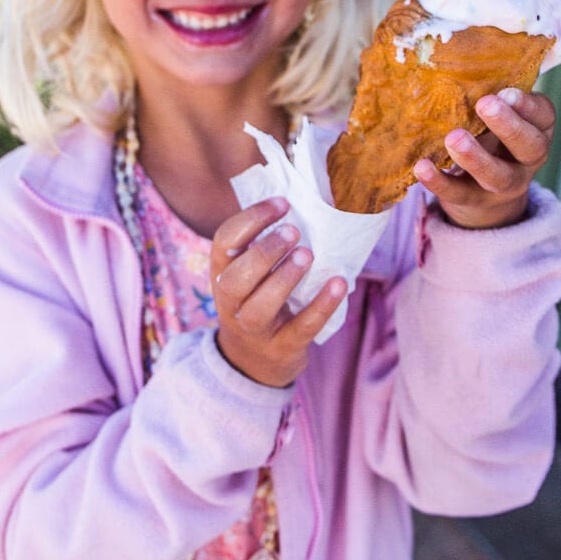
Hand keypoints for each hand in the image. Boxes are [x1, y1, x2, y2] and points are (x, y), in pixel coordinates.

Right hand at [211, 197, 346, 387]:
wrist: (253, 362)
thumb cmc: (257, 300)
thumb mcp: (248, 273)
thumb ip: (261, 242)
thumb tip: (301, 197)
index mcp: (221, 273)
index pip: (224, 241)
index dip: (251, 219)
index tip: (283, 204)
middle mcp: (230, 303)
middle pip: (236, 278)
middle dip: (264, 252)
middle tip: (294, 231)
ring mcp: (254, 330)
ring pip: (260, 307)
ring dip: (284, 278)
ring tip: (308, 255)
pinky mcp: (281, 348)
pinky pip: (301, 328)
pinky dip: (321, 306)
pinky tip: (338, 284)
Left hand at [414, 88, 554, 229]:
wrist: (486, 196)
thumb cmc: (490, 136)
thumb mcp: (498, 114)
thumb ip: (489, 90)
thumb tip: (454, 49)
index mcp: (537, 129)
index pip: (543, 116)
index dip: (528, 106)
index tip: (507, 91)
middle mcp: (527, 159)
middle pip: (528, 146)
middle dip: (508, 125)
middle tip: (485, 104)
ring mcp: (504, 185)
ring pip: (496, 175)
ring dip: (475, 157)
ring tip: (453, 138)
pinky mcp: (475, 202)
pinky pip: (459, 194)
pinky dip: (440, 182)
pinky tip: (421, 167)